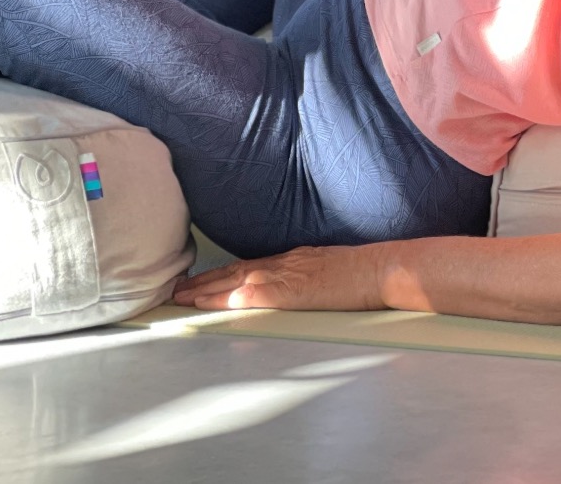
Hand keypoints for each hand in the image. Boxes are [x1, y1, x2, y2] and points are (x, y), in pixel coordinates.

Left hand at [172, 244, 386, 310]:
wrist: (382, 269)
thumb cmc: (367, 273)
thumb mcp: (333, 268)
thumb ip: (313, 275)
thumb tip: (303, 285)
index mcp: (296, 259)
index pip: (251, 265)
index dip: (224, 272)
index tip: (203, 278)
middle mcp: (285, 263)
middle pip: (236, 270)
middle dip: (206, 280)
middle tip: (177, 288)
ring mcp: (287, 274)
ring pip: (235, 280)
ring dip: (206, 289)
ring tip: (181, 296)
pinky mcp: (290, 290)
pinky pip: (250, 293)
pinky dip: (226, 297)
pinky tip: (209, 302)